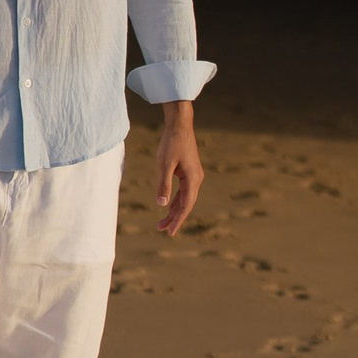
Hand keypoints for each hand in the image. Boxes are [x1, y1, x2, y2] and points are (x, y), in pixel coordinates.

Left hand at [155, 101, 203, 238]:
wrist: (180, 124)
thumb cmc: (172, 143)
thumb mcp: (164, 164)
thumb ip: (163, 185)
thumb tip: (162, 205)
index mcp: (192, 179)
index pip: (185, 205)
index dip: (177, 220)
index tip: (169, 232)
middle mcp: (196, 179)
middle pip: (186, 204)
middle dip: (174, 218)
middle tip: (162, 230)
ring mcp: (193, 175)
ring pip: (184, 198)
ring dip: (174, 210)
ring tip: (161, 222)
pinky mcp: (189, 171)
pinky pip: (183, 191)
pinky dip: (175, 200)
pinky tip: (168, 206)